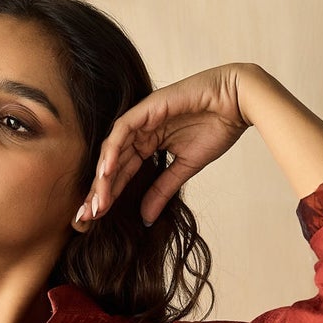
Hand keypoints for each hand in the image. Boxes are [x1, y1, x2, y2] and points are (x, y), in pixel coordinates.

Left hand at [80, 62, 254, 228]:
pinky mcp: (147, 107)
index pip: (121, 173)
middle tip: (85, 218)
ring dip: (103, 177)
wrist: (237, 102)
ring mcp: (142, 118)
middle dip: (98, 192)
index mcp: (147, 144)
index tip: (95, 220)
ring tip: (96, 203)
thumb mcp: (186, 168)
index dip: (108, 196)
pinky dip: (113, 151)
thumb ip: (162, 190)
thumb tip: (145, 218)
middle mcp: (140, 132)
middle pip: (111, 164)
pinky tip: (106, 173)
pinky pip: (123, 130)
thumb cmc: (216, 128)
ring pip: (113, 149)